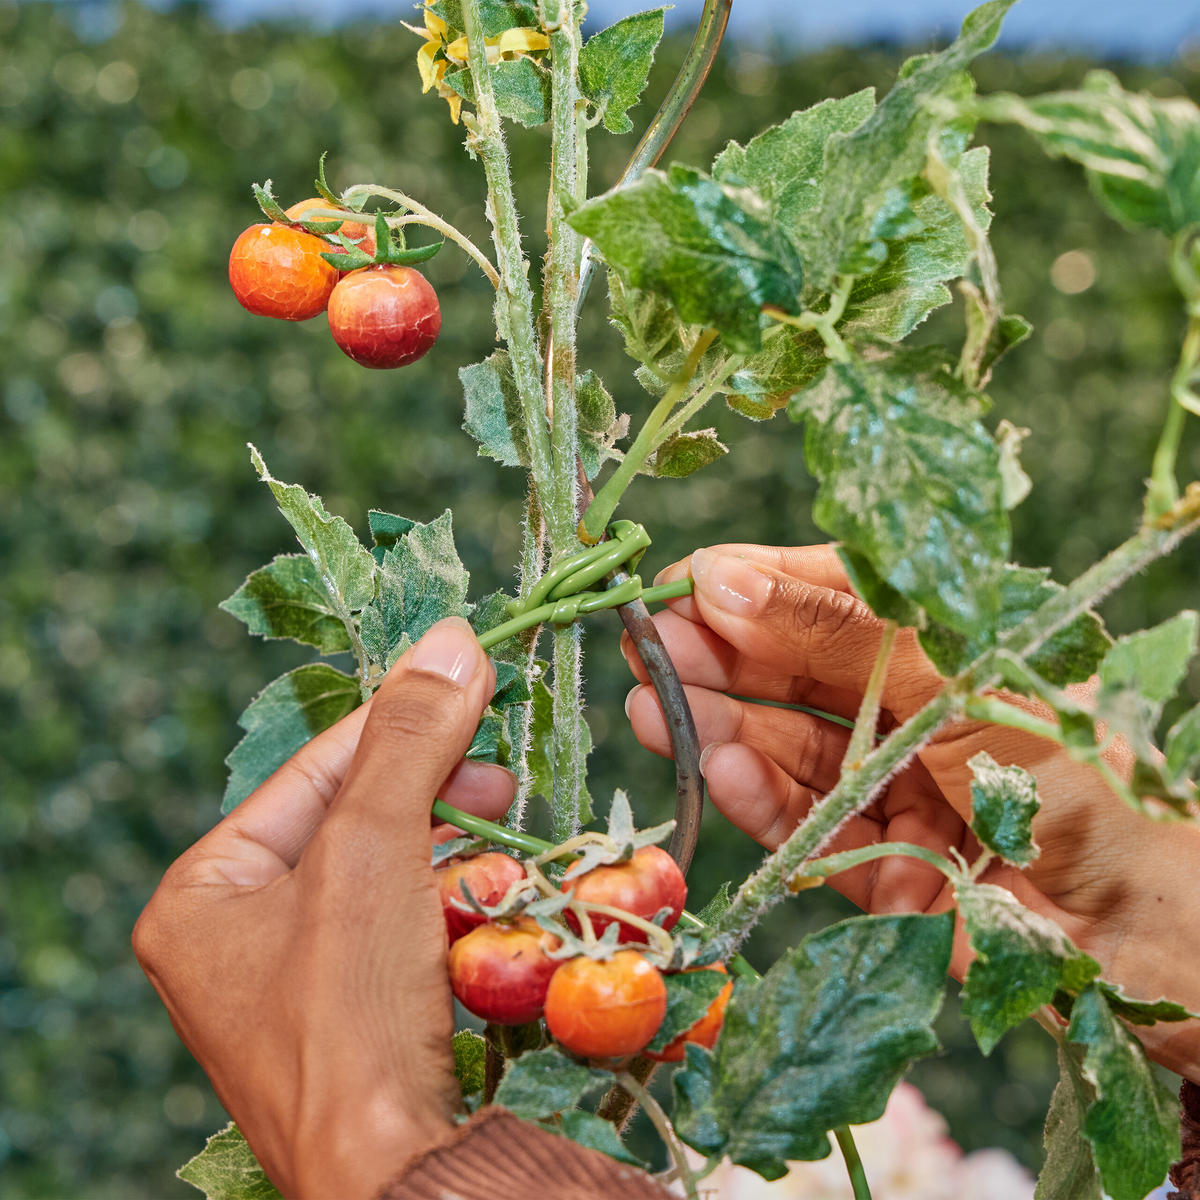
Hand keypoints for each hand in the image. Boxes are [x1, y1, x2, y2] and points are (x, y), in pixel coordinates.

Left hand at [134, 617, 509, 1199]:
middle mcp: (235, 937)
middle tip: (498, 772)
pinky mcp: (350, 1017)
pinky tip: (494, 884)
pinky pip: (401, 925)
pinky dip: (450, 896)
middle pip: (350, 819)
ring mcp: (291, 984)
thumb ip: (408, 740)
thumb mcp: (375, 851)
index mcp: (201, 894)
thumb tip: (453, 640)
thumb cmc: (350, 1011)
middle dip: (431, 787)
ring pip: (384, 870)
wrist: (395, 1178)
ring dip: (451, 839)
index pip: (312, 770)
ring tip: (506, 820)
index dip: (395, 722)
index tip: (469, 684)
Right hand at [623, 544, 1199, 1076]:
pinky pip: (804, 826)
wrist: (1149, 933)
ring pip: (786, 748)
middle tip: (649, 644)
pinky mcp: (878, 869)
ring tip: (655, 704)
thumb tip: (721, 579)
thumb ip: (834, 631)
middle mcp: (913, 713)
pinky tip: (716, 762)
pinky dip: (756, 797)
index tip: (685, 582)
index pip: (834, 601)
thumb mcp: (951, 677)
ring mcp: (893, 790)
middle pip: (796, 674)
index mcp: (946, 649)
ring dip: (718, 724)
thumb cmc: (1074, 775)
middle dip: (721, 656)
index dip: (757, 588)